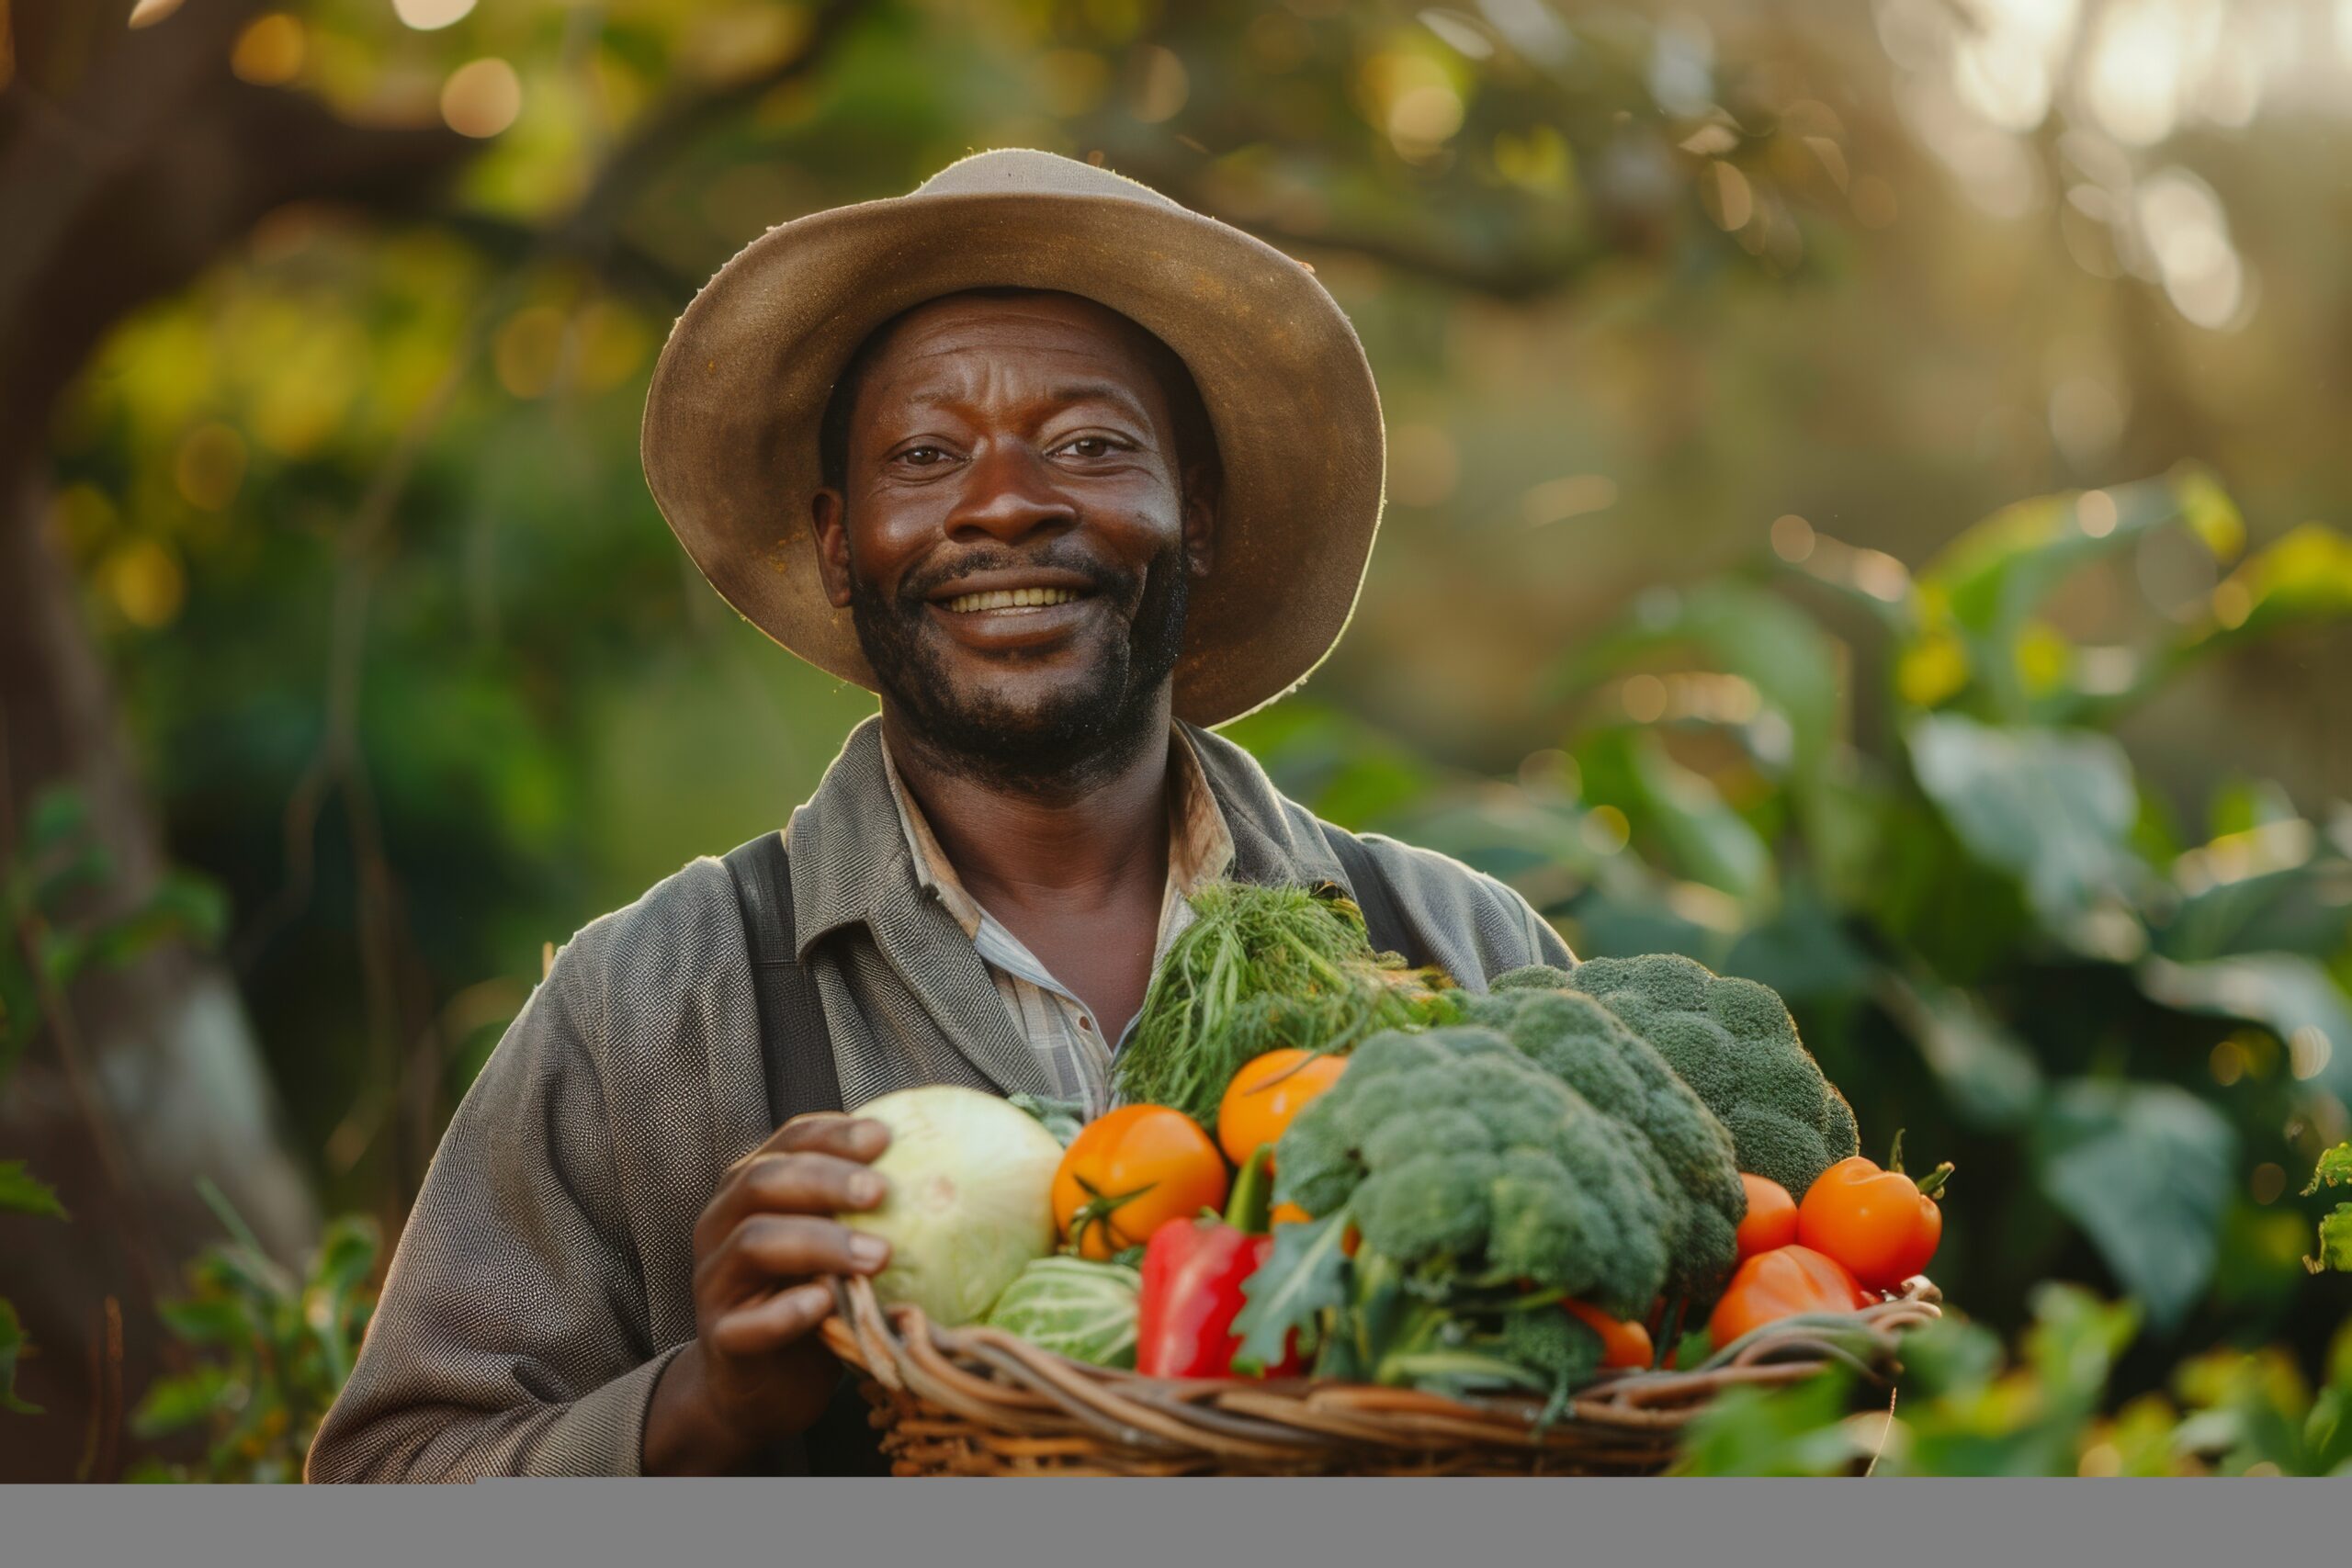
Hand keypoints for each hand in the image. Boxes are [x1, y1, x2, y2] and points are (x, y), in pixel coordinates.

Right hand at [642, 1113, 891, 1473]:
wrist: (763, 1385)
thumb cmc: (812, 1298)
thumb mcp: (834, 1247)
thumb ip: (861, 1211)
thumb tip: (943, 1176)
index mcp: (751, 1190)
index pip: (786, 1143)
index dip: (831, 1134)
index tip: (884, 1137)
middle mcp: (723, 1226)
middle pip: (761, 1182)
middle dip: (824, 1179)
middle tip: (880, 1190)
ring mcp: (717, 1283)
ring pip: (753, 1243)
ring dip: (819, 1243)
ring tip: (878, 1254)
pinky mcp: (723, 1340)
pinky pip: (746, 1324)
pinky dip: (786, 1313)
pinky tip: (826, 1303)